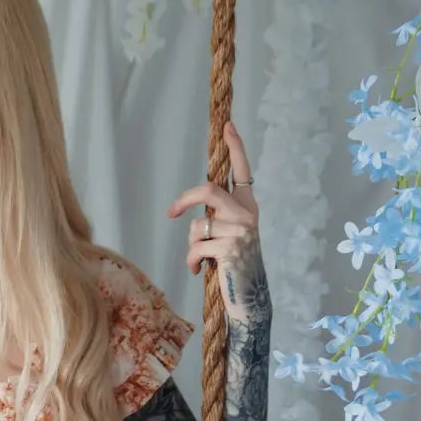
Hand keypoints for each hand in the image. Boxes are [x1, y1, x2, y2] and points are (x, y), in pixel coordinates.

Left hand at [168, 121, 269, 323]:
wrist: (247, 296)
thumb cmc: (233, 263)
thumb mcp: (231, 234)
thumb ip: (220, 216)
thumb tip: (195, 210)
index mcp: (248, 206)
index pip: (243, 171)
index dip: (236, 147)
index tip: (228, 124)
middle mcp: (248, 215)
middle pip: (208, 191)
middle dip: (185, 199)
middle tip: (172, 212)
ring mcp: (241, 232)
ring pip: (197, 226)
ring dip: (191, 245)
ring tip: (200, 258)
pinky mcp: (229, 250)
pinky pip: (195, 247)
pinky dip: (191, 261)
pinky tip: (198, 270)